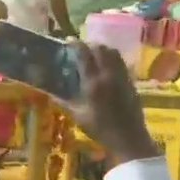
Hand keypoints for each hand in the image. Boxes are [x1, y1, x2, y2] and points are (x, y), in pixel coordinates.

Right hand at [67, 41, 157, 164]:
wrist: (128, 138)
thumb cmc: (101, 129)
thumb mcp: (78, 116)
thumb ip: (64, 102)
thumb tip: (49, 93)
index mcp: (93, 82)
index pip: (84, 54)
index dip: (76, 44)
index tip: (69, 41)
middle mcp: (109, 75)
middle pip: (100, 49)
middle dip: (90, 45)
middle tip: (82, 49)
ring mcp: (122, 76)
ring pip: (113, 53)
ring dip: (103, 49)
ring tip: (94, 54)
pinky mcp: (131, 81)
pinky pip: (121, 62)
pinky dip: (113, 58)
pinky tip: (107, 67)